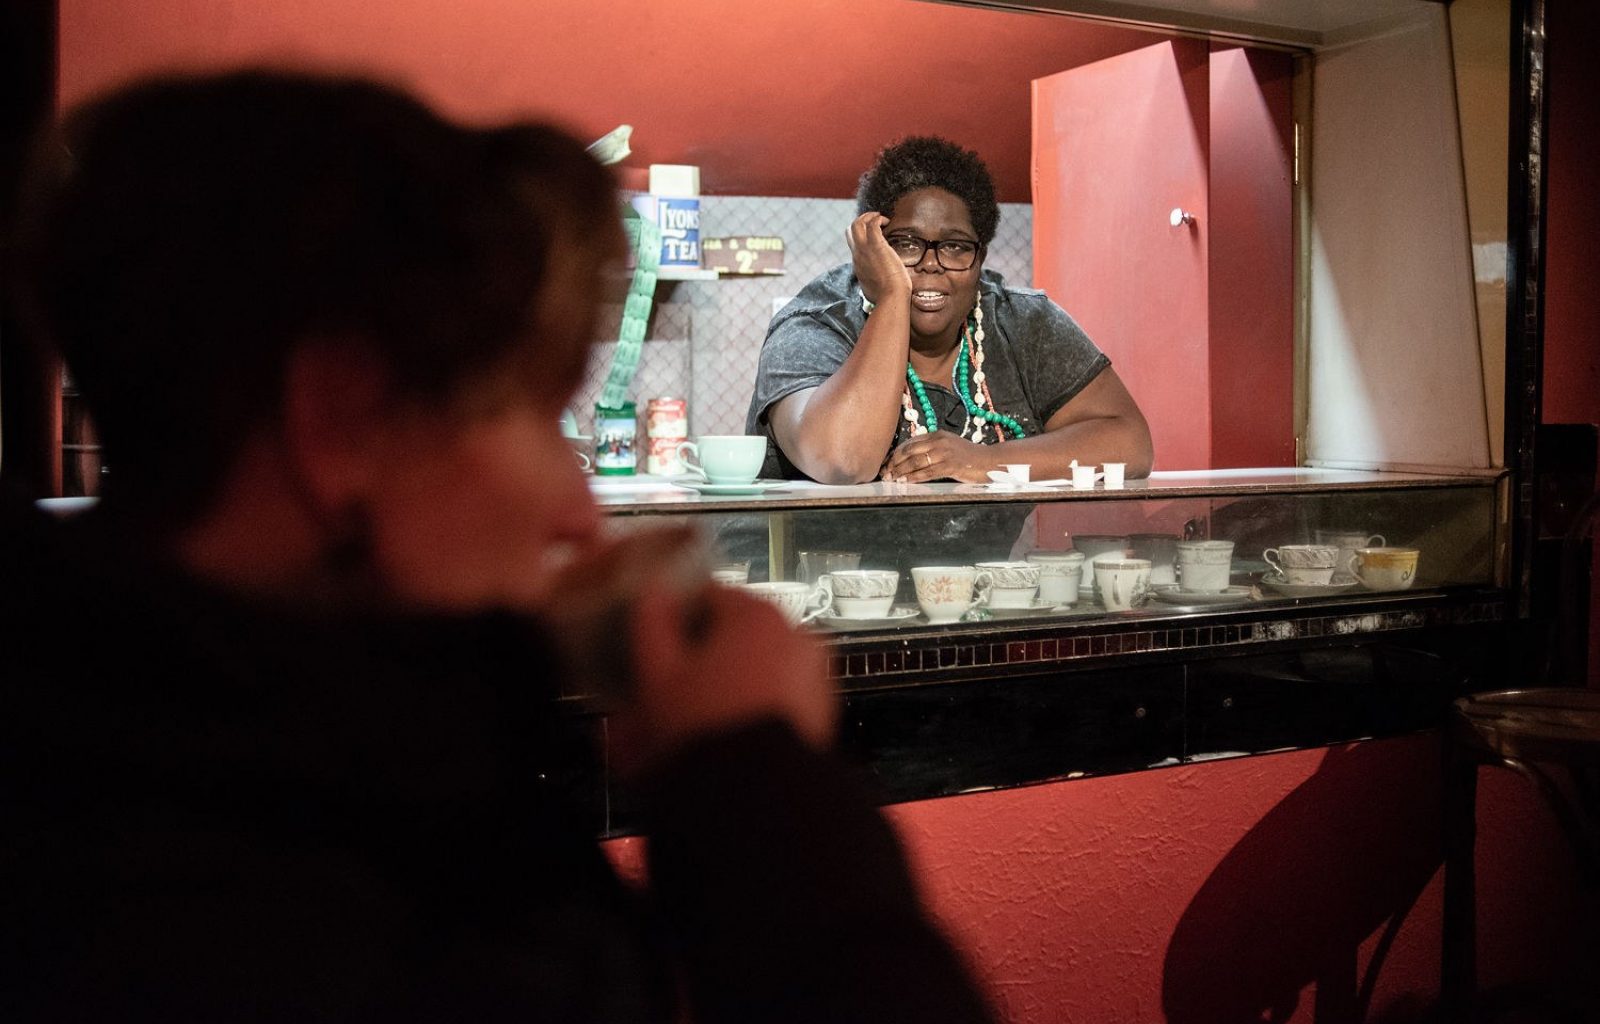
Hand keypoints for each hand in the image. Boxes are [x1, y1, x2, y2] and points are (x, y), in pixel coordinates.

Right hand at [613, 582, 833, 777]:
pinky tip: (726, 733)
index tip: (662, 642)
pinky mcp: (822, 713)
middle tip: (674, 686)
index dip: (681, 618)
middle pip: (739, 636)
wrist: (760, 792)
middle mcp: (796, 635)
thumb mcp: (658, 674)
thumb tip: (654, 597)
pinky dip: (753, 708)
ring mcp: (815, 675)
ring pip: (759, 670)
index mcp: (757, 614)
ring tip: (696, 718)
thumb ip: (652, 625)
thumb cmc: (706, 724)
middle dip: (705, 658)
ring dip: (728, 685)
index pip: (712, 595)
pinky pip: (778, 699)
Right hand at [846, 210, 910, 307]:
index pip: (853, 244)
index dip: (862, 236)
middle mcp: (857, 255)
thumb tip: (873, 291)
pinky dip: (878, 219)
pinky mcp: (876, 245)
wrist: (890, 298)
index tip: (874, 236)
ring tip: (880, 218)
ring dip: (868, 217)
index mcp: (858, 264)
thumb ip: (872, 285)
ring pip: (857, 224)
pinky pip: (872, 224)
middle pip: (849, 230)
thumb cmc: (887, 297)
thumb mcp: (873, 290)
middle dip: (861, 221)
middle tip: (875, 221)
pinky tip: (887, 222)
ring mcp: (864, 250)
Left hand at [880, 431, 997, 483]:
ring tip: (892, 479)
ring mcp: (945, 453)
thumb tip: (910, 459)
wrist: (990, 461)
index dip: (895, 454)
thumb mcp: (949, 447)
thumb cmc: (968, 457)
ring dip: (901, 471)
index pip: (909, 443)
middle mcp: (939, 441)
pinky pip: (927, 472)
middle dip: (894, 463)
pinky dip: (913, 477)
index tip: (886, 463)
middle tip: (885, 472)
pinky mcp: (950, 466)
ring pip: (915, 462)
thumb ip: (931, 449)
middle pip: (909, 451)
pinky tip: (905, 481)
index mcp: (937, 435)